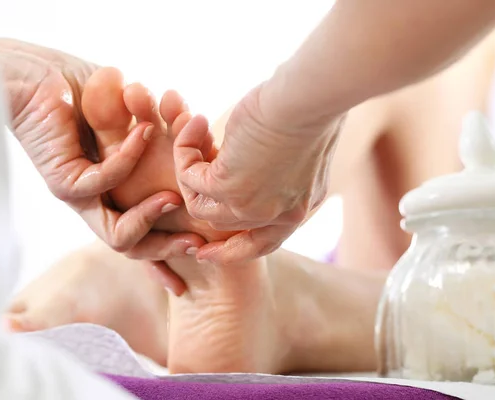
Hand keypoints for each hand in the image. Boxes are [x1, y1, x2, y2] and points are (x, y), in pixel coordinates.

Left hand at [0, 39, 202, 261]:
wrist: (34, 74)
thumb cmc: (81, 90)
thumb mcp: (132, 117)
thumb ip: (156, 133)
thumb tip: (190, 134)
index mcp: (116, 190)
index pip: (145, 229)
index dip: (171, 245)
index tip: (204, 246)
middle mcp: (99, 199)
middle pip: (134, 245)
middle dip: (167, 249)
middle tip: (197, 242)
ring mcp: (80, 195)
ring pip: (119, 236)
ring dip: (151, 217)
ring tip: (174, 197)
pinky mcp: (64, 182)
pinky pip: (106, 183)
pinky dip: (131, 157)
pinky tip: (144, 130)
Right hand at [174, 84, 344, 263]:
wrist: (307, 97)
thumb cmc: (311, 105)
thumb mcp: (300, 147)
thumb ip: (278, 166)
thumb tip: (252, 158)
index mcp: (298, 208)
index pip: (263, 244)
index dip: (232, 250)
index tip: (205, 252)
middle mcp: (276, 217)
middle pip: (225, 229)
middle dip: (199, 210)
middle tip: (183, 182)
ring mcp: (250, 208)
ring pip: (200, 207)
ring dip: (189, 169)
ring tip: (194, 132)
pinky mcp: (227, 189)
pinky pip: (189, 179)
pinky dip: (185, 150)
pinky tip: (195, 123)